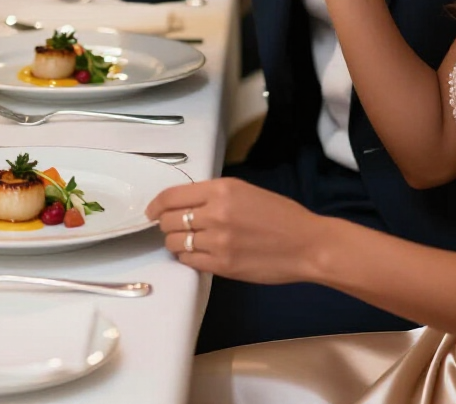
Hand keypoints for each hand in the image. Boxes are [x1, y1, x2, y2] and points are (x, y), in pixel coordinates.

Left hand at [145, 177, 325, 283]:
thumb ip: (215, 194)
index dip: (156, 204)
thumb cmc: (280, 215)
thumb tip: (187, 203)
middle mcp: (215, 213)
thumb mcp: (246, 191)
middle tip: (171, 226)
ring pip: (176, 242)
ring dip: (175, 241)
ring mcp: (218, 242)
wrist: (305, 244)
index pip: (172, 196)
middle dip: (165, 223)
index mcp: (222, 189)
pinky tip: (196, 253)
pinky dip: (187, 257)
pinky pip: (189, 261)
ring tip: (186, 240)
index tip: (151, 211)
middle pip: (169, 220)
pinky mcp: (222, 266)